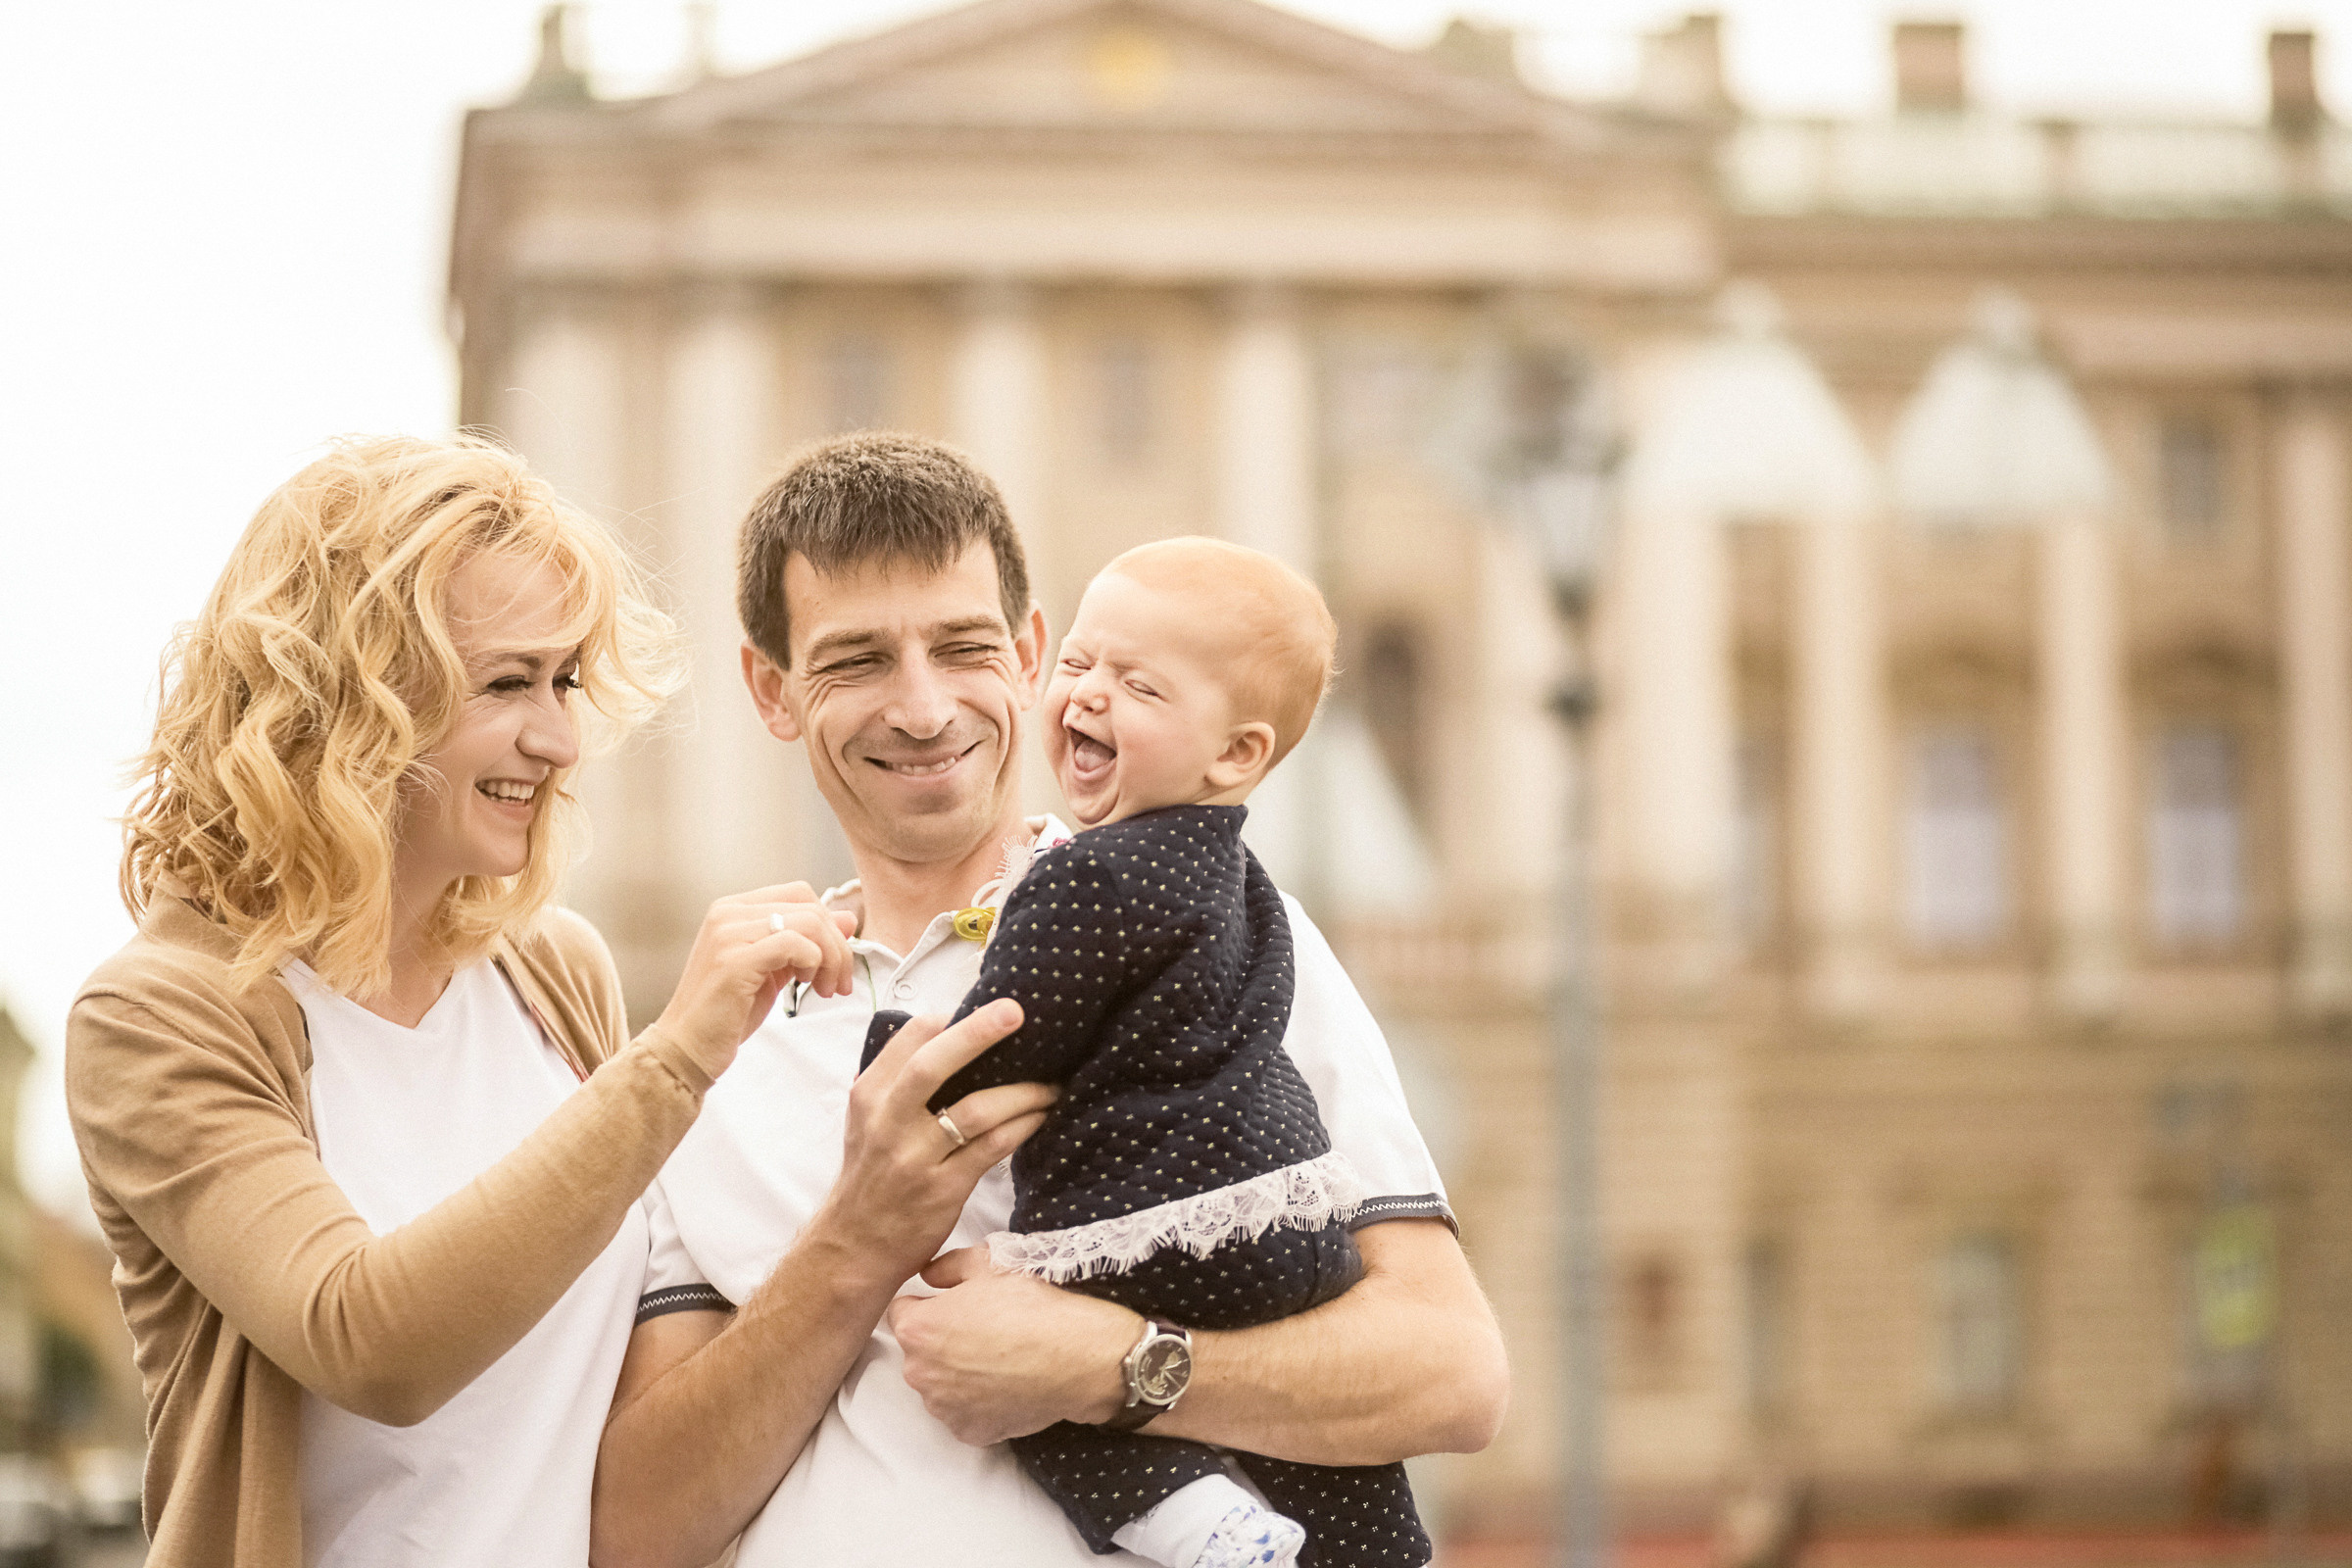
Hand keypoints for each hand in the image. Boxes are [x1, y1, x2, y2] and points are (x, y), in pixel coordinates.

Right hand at [653, 883, 857, 1078]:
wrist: (687, 1048)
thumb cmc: (728, 1012)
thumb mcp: (775, 970)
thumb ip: (806, 941)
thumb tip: (848, 919)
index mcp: (733, 909)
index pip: (800, 893)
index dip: (829, 924)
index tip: (836, 961)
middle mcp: (727, 913)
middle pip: (810, 907)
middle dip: (837, 946)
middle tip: (839, 984)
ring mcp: (728, 933)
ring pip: (809, 923)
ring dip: (831, 959)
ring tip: (825, 990)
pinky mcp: (733, 959)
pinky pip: (793, 944)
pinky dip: (812, 963)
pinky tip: (803, 985)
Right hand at [810, 1004, 1056, 1291]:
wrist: (851, 1250)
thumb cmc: (870, 1180)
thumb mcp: (865, 1123)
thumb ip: (896, 1083)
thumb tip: (943, 1033)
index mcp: (870, 1096)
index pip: (908, 1040)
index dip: (950, 1020)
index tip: (985, 1010)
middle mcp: (888, 1121)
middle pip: (933, 1064)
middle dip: (977, 1033)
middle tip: (1017, 1012)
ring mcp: (915, 1157)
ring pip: (976, 1109)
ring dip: (1022, 1091)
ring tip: (1051, 1082)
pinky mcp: (943, 1188)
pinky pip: (993, 1146)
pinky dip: (1023, 1125)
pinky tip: (1041, 1115)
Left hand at [888, 1248, 1136, 1444]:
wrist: (1076, 1356)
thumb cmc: (1032, 1306)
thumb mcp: (989, 1264)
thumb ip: (945, 1266)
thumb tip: (927, 1275)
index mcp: (917, 1330)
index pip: (901, 1312)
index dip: (929, 1304)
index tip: (956, 1305)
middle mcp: (919, 1374)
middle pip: (919, 1353)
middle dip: (941, 1342)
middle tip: (983, 1330)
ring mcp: (943, 1409)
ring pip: (940, 1385)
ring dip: (957, 1374)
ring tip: (998, 1359)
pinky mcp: (969, 1432)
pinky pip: (963, 1414)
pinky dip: (978, 1403)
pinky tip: (1005, 1385)